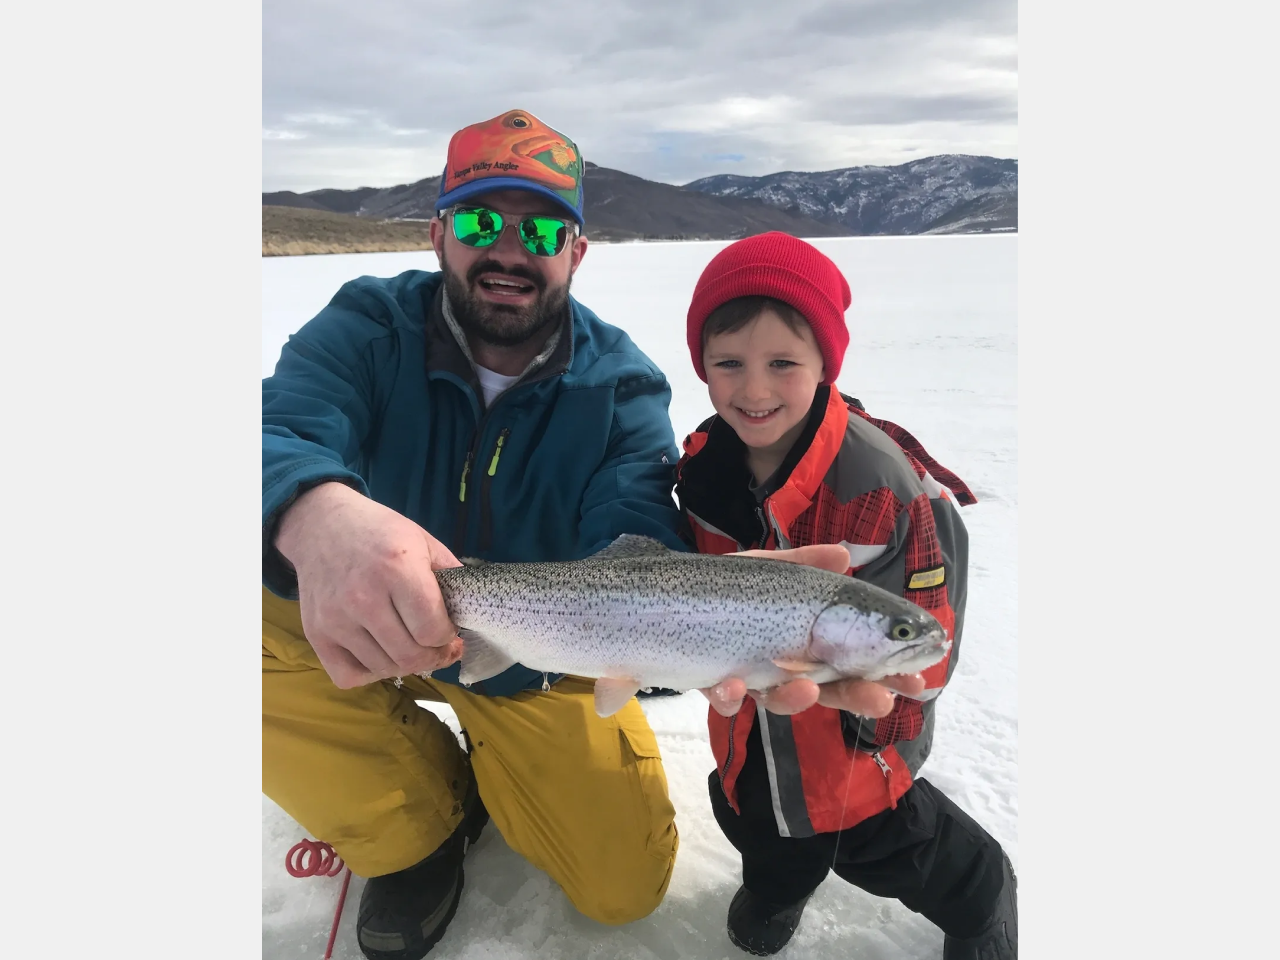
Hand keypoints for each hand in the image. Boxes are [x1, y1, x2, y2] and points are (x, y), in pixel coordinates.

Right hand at [275, 482, 464, 688]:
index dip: (448, 636)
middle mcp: (363, 597)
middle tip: (437, 645)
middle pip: (410, 656)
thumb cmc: (379, 533)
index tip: (448, 627)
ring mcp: (335, 619)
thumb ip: (452, 577)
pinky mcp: (315, 634)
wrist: (321, 525)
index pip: (432, 631)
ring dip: (404, 663)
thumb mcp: (424, 541)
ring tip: (409, 643)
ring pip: (383, 669)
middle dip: (433, 656)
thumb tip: (472, 613)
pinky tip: (378, 653)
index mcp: (397, 568)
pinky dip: (369, 673)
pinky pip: (348, 677)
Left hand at [698, 544, 927, 717]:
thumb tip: (845, 555)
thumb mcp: (764, 568)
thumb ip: (803, 563)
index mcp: (805, 641)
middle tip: (883, 700)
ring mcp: (748, 677)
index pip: (853, 659)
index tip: (918, 678)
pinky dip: (731, 693)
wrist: (653, 597)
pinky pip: (725, 697)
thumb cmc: (718, 585)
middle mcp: (781, 665)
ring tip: (807, 687)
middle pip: (828, 688)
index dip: (884, 670)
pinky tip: (733, 682)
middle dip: (857, 696)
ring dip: (796, 698)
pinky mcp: (711, 684)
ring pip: (779, 699)